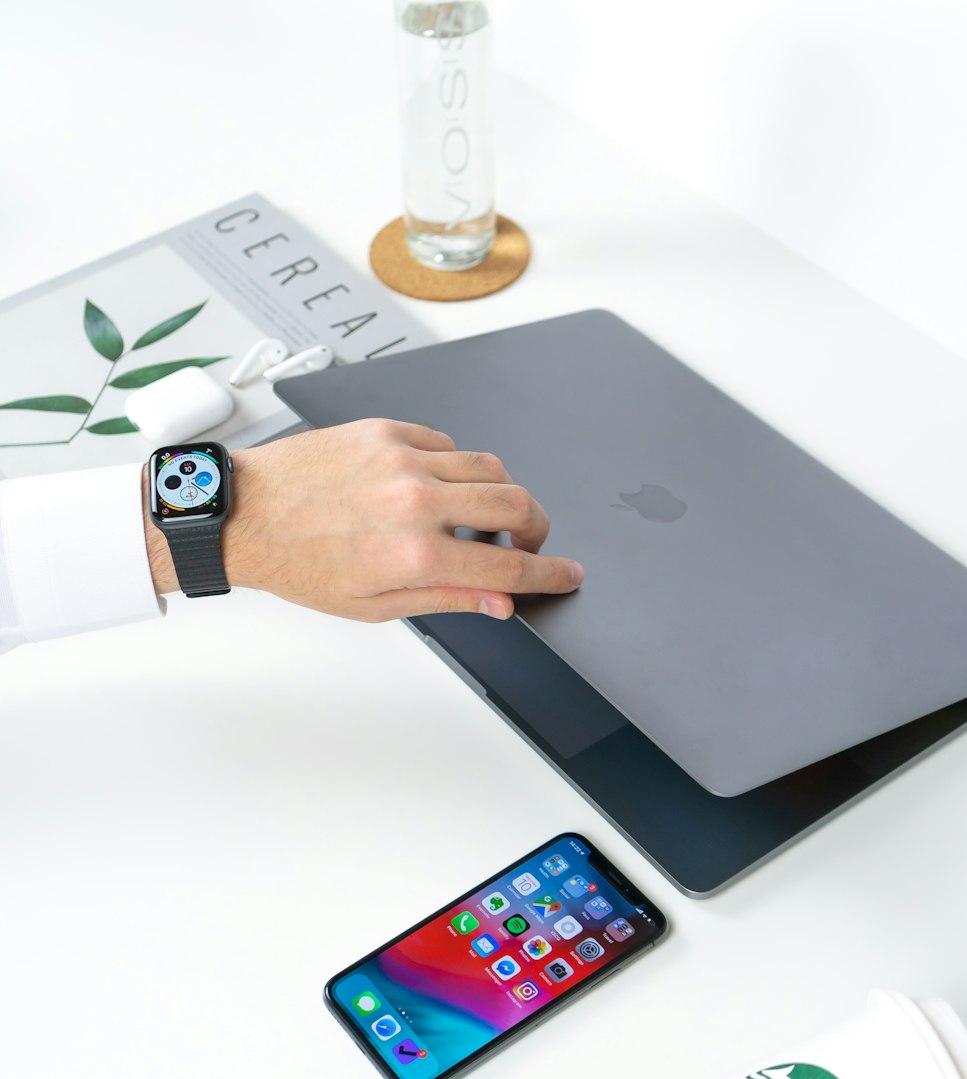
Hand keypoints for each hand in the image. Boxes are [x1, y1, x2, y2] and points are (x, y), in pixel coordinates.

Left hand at [144, 419, 582, 621]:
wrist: (246, 515)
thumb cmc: (300, 564)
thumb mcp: (375, 605)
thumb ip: (447, 600)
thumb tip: (499, 601)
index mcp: (416, 556)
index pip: (510, 567)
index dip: (550, 574)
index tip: (567, 573)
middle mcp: (416, 502)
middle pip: (517, 505)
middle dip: (537, 529)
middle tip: (529, 542)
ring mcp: (404, 459)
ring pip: (490, 468)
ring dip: (499, 496)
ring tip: (478, 518)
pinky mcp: (388, 431)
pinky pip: (449, 444)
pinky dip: (456, 468)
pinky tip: (435, 489)